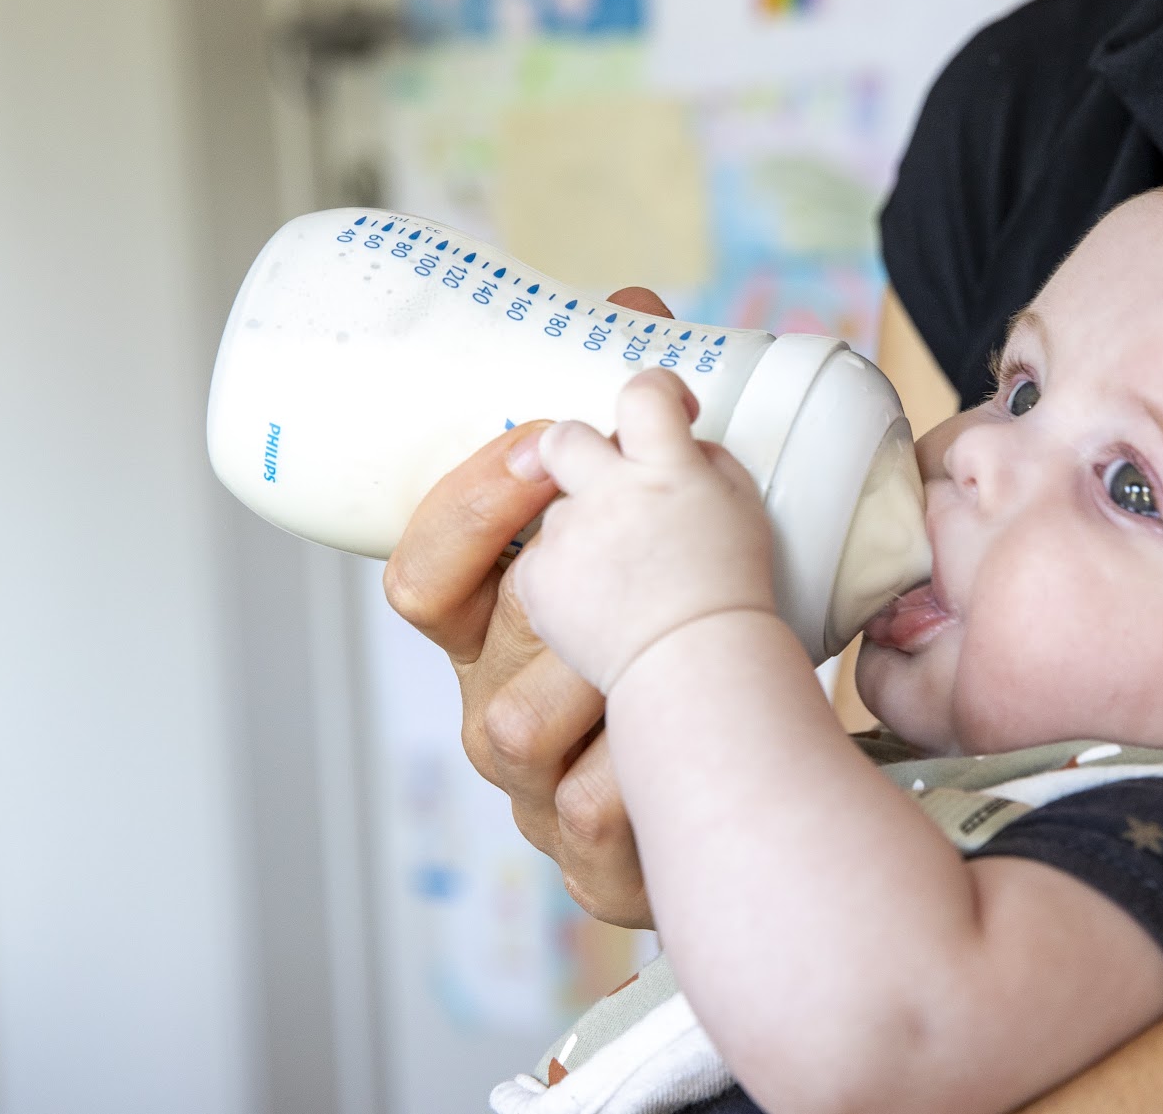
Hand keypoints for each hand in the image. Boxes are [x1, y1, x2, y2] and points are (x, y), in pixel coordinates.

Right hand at [381, 286, 673, 927]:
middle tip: (651, 547)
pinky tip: (698, 749)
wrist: (743, 787)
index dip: (471, 505)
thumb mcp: (652, 540)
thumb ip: (632, 433)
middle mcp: (491, 702)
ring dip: (608, 686)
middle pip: (488, 644)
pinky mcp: (585, 859)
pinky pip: (588, 814)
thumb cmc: (680, 646)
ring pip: (522, 732)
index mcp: (492, 628)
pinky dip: (643, 777)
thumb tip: (634, 302)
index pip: (420, 572)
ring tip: (685, 657)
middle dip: (573, 591)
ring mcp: (531, 787)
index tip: (548, 444)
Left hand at [516, 369, 776, 692]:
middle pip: (566, 437)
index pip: (644, 394)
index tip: (668, 411)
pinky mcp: (537, 583)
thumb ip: (706, 462)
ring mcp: (567, 539)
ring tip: (617, 572)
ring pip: (556, 510)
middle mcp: (608, 494)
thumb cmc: (728, 592)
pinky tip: (596, 602)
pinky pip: (535, 560)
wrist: (697, 668)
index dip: (657, 393)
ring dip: (580, 529)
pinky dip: (560, 575)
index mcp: (665, 469)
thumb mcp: (741, 510)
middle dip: (579, 450)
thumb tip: (680, 444)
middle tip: (603, 479)